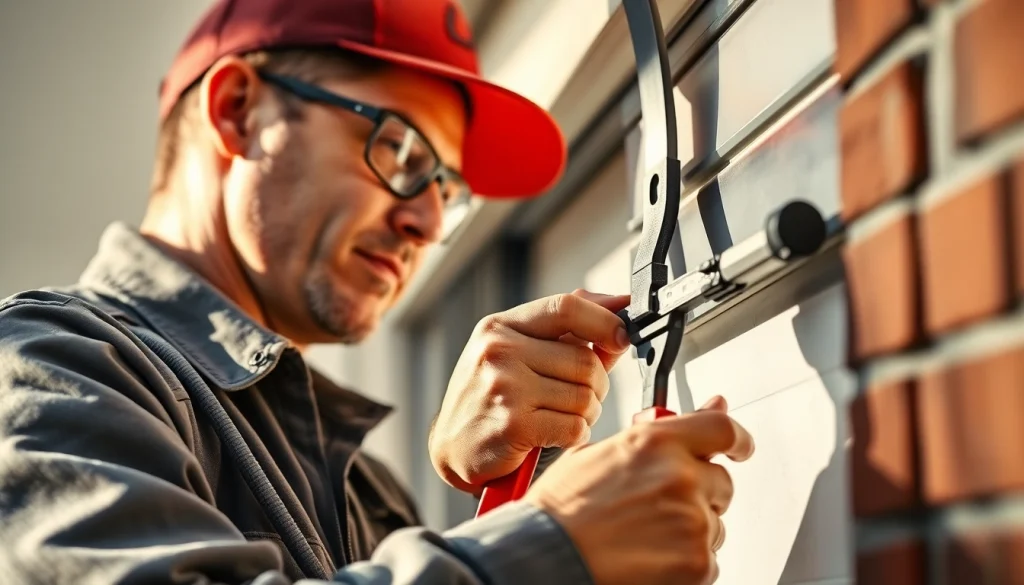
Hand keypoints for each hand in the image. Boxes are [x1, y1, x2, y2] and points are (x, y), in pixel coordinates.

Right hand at [429, 289, 631, 493]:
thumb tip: (618, 306)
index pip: (567, 307)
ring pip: (585, 396)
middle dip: (596, 385)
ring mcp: (505, 387)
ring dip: (586, 414)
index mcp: (501, 326)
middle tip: (578, 397)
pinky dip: (574, 436)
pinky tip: (553, 436)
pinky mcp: (513, 425)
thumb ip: (568, 331)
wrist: (453, 447)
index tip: (622, 336)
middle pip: (585, 360)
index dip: (605, 321)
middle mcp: (499, 351)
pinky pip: (575, 427)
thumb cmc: (493, 398)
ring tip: (560, 417)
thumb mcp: (518, 353)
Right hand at [524, 397, 753, 584]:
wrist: (546, 558)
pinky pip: (708, 561)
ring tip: (642, 536)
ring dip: (690, 529)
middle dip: (699, 493)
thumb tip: (708, 407)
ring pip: (714, 524)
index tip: (739, 447)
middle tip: (658, 508)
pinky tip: (647, 558)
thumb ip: (656, 431)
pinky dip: (685, 564)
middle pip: (721, 482)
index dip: (737, 439)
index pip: (722, 429)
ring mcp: (691, 521)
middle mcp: (680, 476)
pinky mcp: (697, 563)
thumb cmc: (564, 511)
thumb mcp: (600, 453)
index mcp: (655, 442)